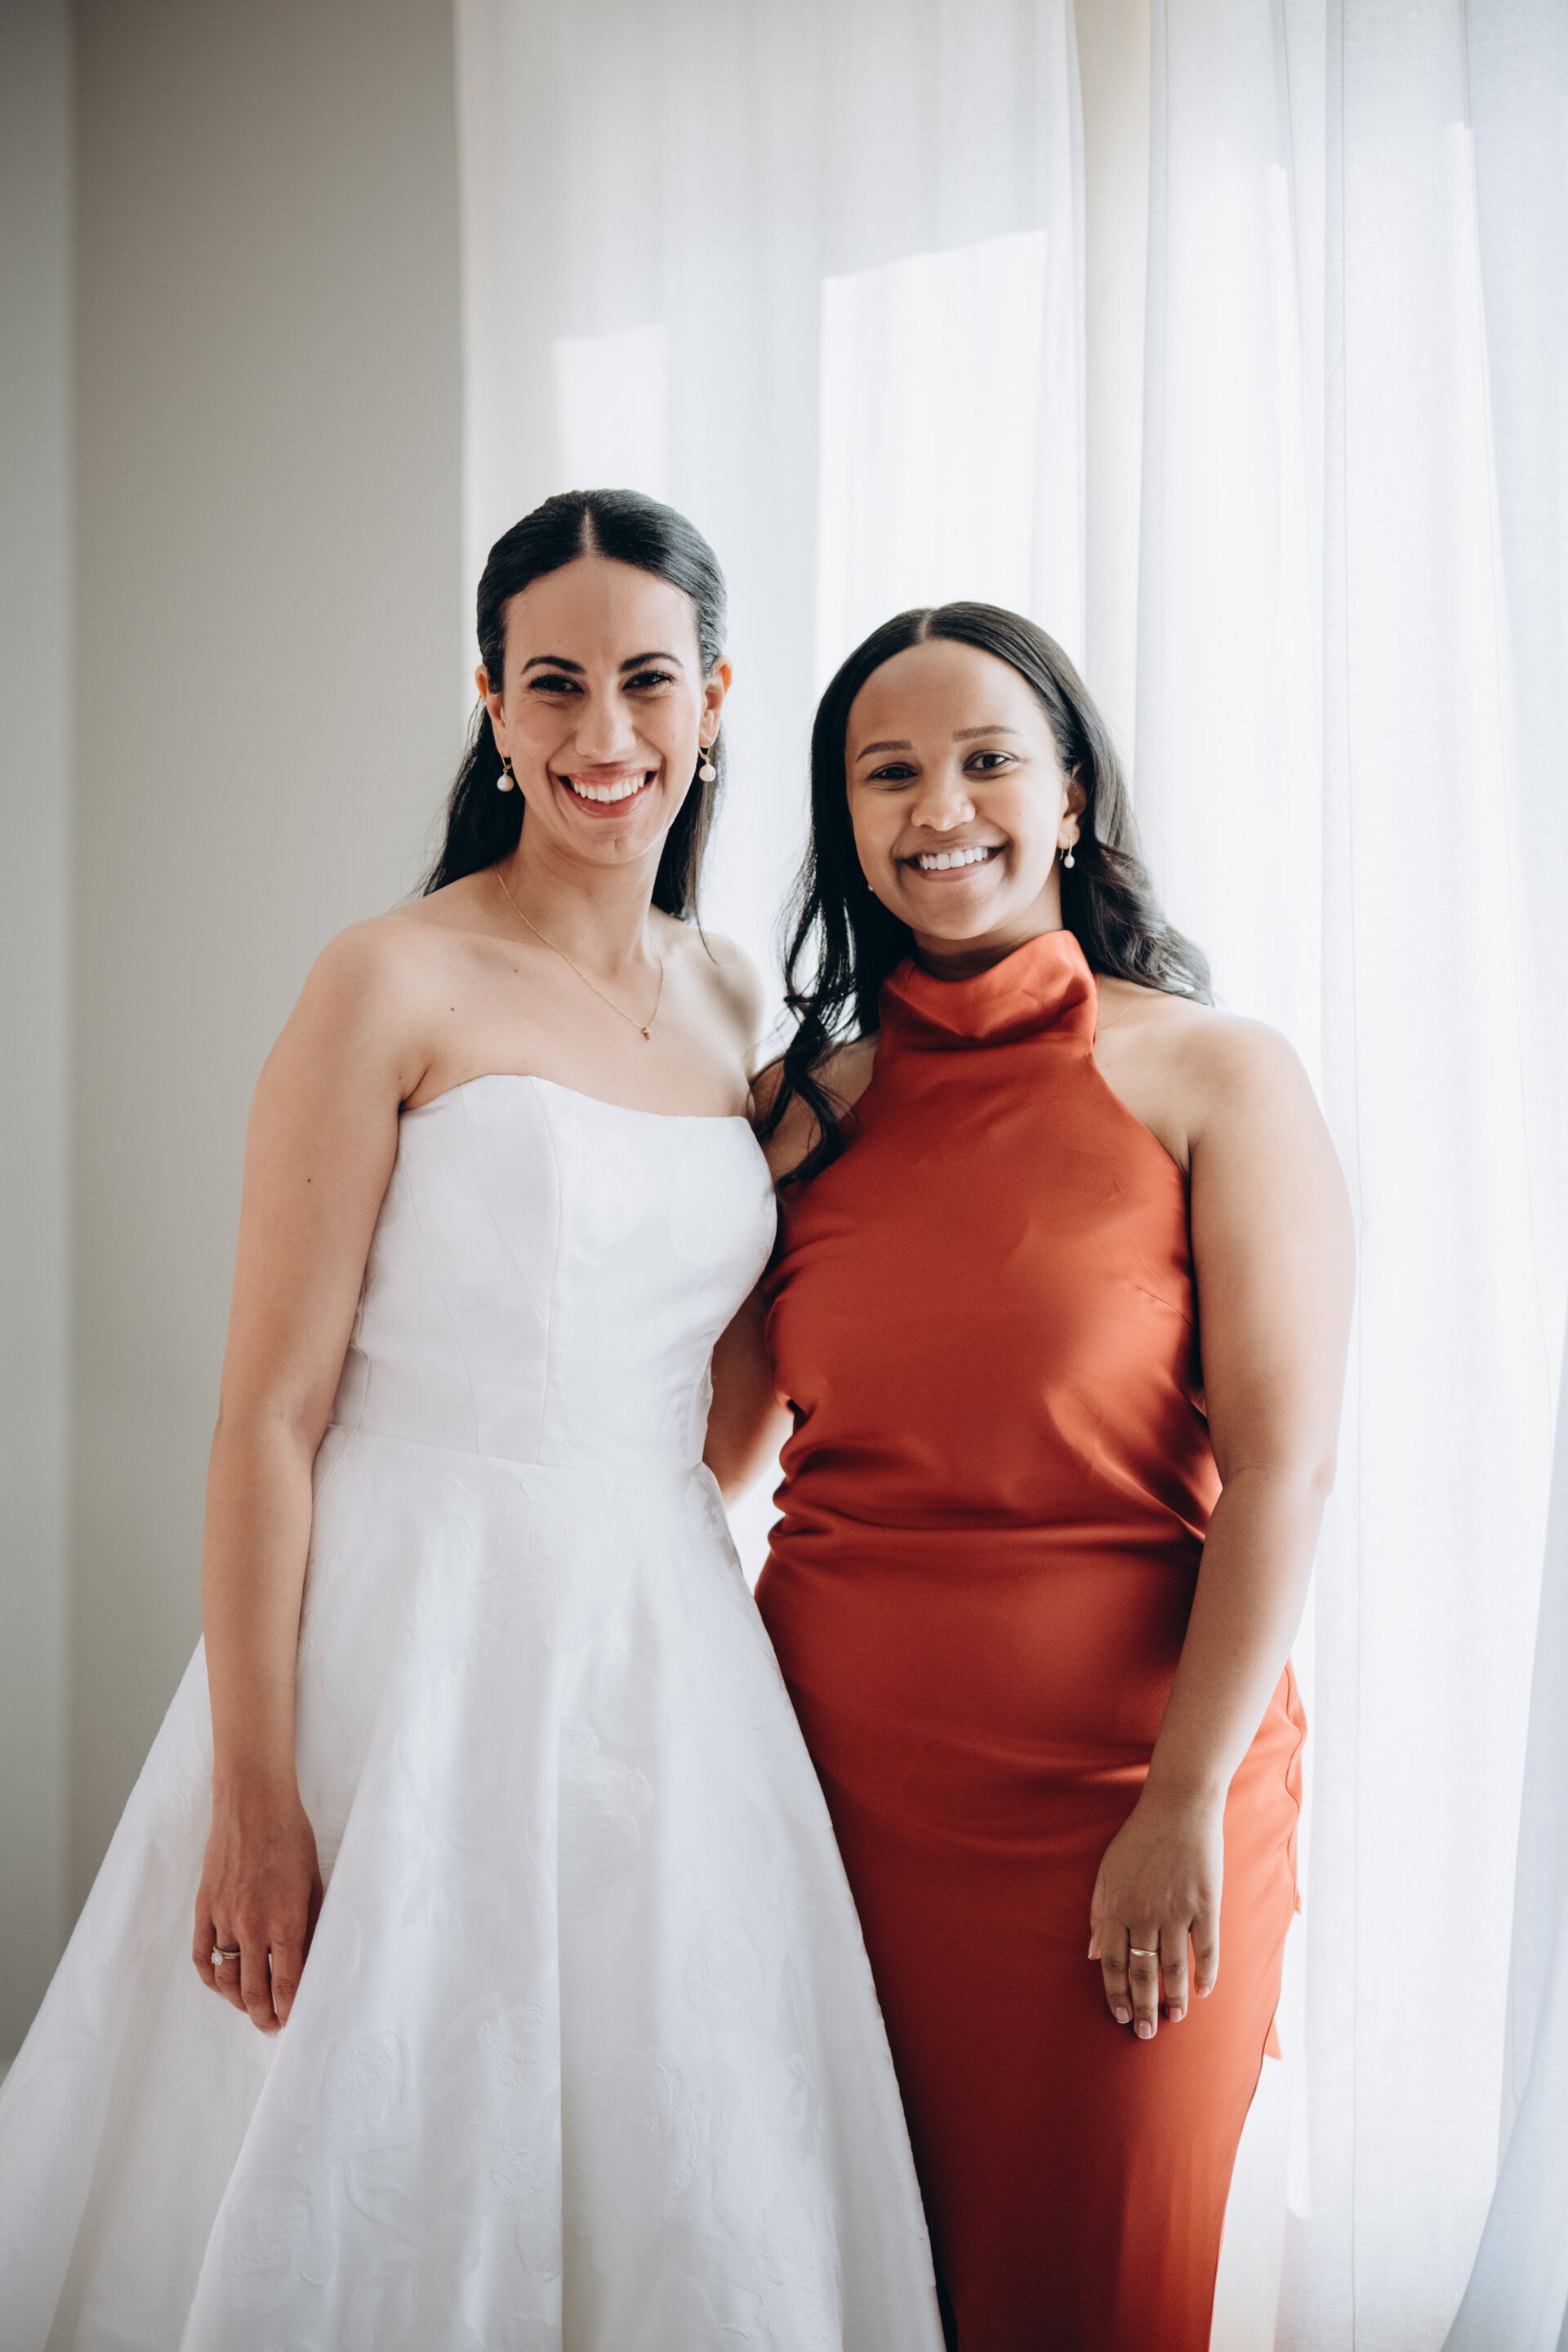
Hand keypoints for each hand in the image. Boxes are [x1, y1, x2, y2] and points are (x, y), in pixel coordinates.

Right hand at [193, 1776, 322, 2032]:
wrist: (253, 1803)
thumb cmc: (291, 1838)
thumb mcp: (314, 1884)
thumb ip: (310, 1927)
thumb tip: (308, 1964)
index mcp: (286, 1920)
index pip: (287, 1985)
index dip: (289, 2011)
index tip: (292, 2021)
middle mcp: (253, 1925)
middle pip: (253, 1992)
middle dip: (264, 2017)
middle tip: (271, 2025)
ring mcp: (223, 1918)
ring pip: (226, 1979)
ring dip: (237, 2000)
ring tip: (250, 2006)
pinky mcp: (203, 1908)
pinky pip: (201, 1956)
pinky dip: (210, 1977)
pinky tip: (221, 1982)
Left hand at [1087, 1784, 1222, 2038]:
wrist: (1178, 1808)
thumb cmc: (1138, 1839)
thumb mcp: (1107, 1872)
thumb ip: (1099, 1914)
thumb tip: (1093, 1953)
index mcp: (1117, 1907)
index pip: (1114, 1963)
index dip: (1116, 1993)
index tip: (1119, 2016)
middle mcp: (1145, 1914)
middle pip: (1143, 1972)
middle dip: (1143, 2006)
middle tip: (1146, 2033)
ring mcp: (1178, 1911)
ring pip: (1175, 1967)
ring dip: (1175, 1997)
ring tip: (1174, 2018)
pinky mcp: (1206, 1905)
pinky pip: (1207, 1949)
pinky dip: (1207, 1973)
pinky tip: (1204, 1992)